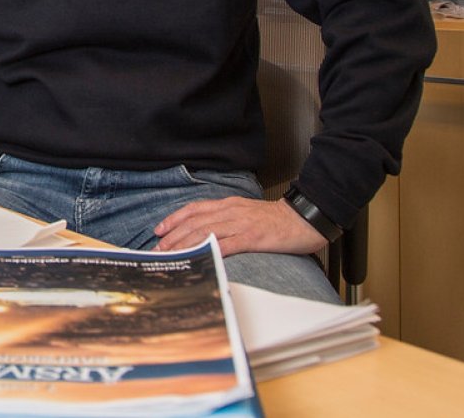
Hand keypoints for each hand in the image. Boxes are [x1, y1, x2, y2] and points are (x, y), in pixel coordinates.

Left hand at [153, 196, 326, 255]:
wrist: (304, 218)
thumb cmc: (276, 220)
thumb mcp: (246, 213)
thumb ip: (227, 219)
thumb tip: (206, 232)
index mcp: (228, 205)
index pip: (194, 209)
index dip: (174, 219)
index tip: (158, 230)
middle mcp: (231, 212)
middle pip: (195, 222)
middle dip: (173, 236)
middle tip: (158, 250)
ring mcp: (242, 224)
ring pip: (206, 232)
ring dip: (185, 244)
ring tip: (171, 256)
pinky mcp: (253, 238)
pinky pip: (228, 244)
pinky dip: (211, 250)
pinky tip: (199, 258)